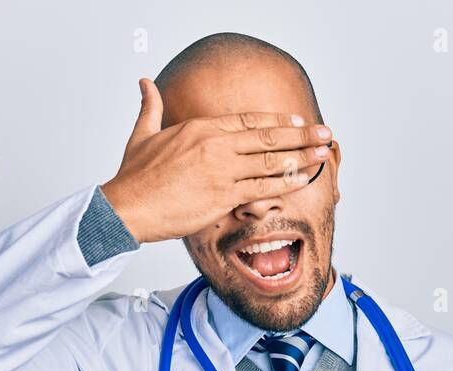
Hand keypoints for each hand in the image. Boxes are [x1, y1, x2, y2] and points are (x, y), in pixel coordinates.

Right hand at [101, 78, 331, 243]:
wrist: (128, 206)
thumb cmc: (133, 176)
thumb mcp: (141, 133)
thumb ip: (151, 107)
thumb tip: (145, 82)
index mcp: (201, 128)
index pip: (248, 120)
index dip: (276, 122)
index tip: (296, 122)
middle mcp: (216, 145)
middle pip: (268, 136)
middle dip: (301, 135)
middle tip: (325, 133)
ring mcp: (222, 170)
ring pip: (271, 161)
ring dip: (302, 156)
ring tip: (323, 153)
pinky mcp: (224, 196)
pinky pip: (263, 188)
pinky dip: (287, 183)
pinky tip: (304, 179)